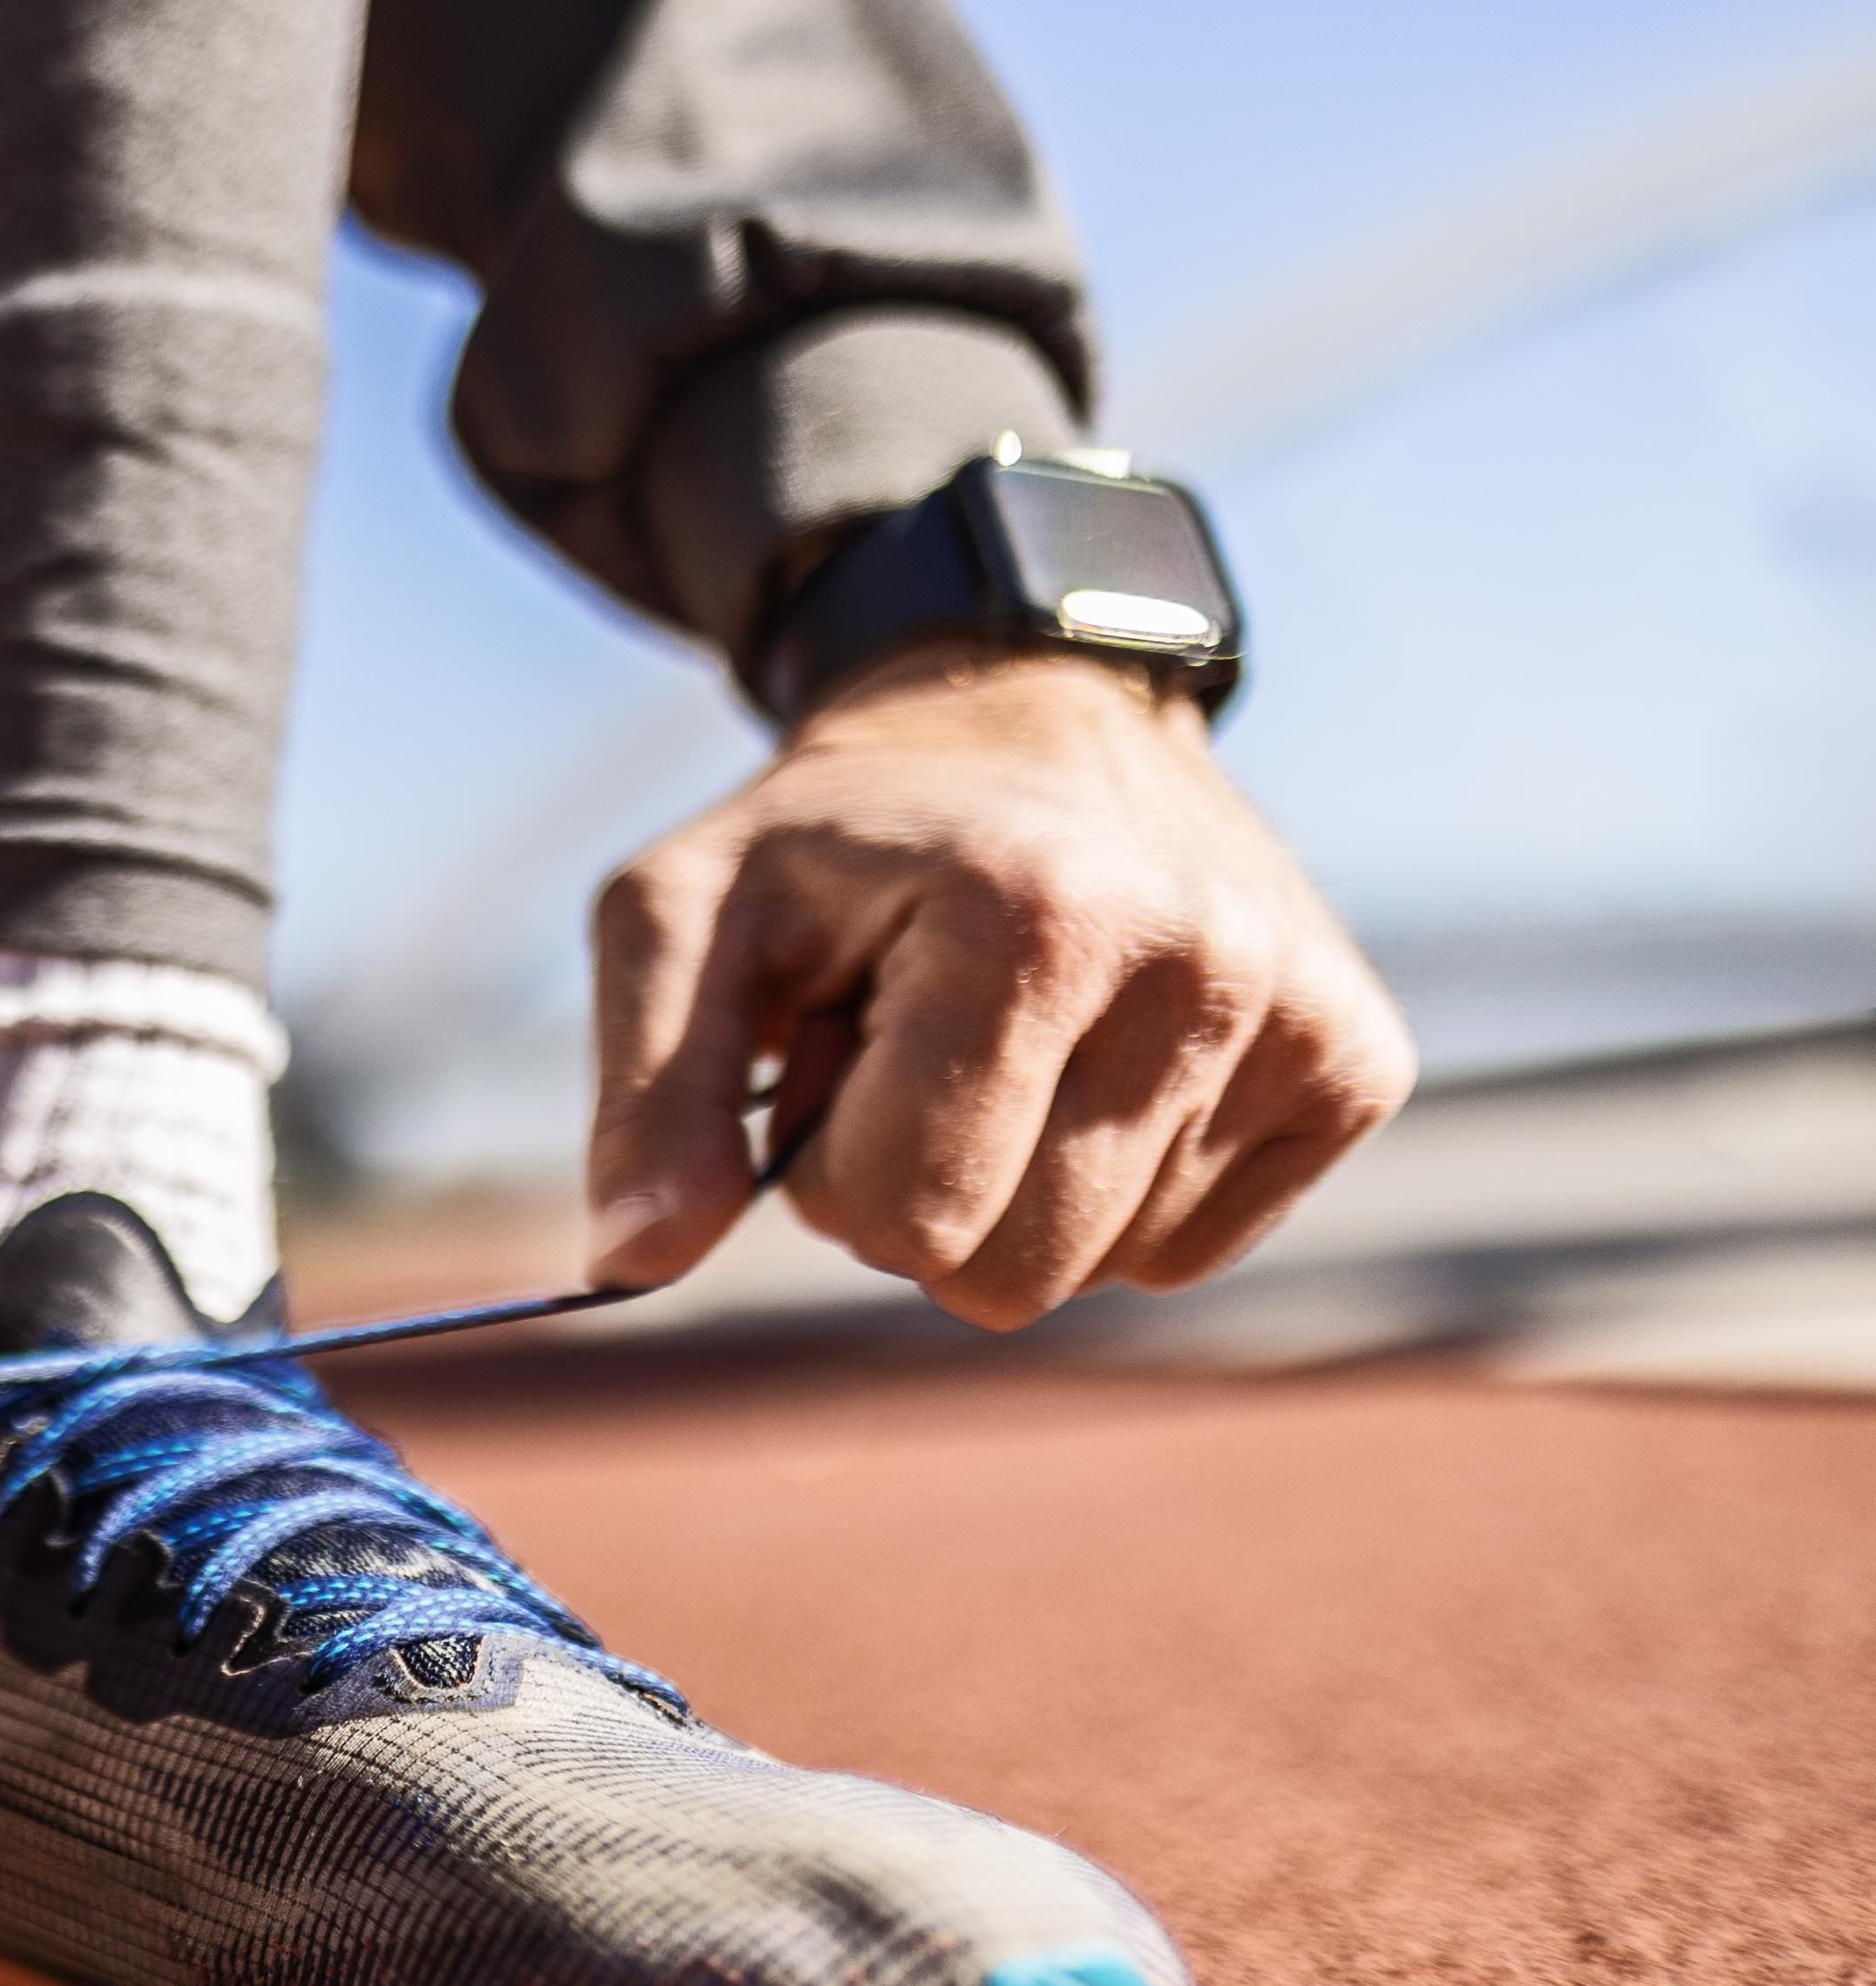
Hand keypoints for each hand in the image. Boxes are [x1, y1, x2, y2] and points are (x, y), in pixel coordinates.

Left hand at [584, 648, 1416, 1327]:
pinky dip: (1116, 1191)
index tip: (837, 1049)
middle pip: (1008, 1274)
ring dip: (1017, 1190)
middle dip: (921, 1197)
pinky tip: (1093, 1062)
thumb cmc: (832, 841)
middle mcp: (1199, 958)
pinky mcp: (1359, 1059)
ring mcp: (1298, 1011)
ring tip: (1005, 1042)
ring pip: (1102, 1274)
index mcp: (1033, 914)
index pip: (901, 1219)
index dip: (826, 1168)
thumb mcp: (682, 920)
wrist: (1021, 711)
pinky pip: (1191, 1251)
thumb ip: (646, 1100)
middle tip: (918, 1054)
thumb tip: (627, 1269)